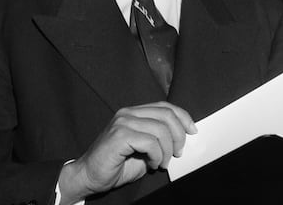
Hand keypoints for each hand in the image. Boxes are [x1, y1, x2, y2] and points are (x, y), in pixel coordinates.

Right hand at [57, 101, 196, 203]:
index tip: (193, 131)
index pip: (165, 106)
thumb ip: (159, 140)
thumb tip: (182, 139)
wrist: (89, 176)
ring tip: (161, 163)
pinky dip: (157, 155)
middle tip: (178, 153)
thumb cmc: (116, 165)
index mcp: (134, 113)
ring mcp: (122, 122)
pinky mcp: (119, 135)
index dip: (183, 117)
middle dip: (179, 136)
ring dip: (167, 150)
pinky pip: (150, 142)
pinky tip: (152, 164)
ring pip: (161, 130)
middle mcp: (128, 113)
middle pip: (166, 115)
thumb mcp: (144, 150)